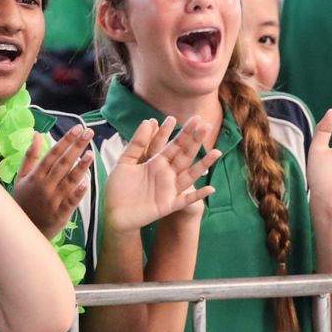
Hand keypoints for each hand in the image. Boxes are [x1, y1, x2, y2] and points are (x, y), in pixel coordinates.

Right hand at [10, 126, 93, 236]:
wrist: (24, 229)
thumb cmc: (23, 200)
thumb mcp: (21, 177)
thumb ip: (30, 156)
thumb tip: (37, 134)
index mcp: (35, 175)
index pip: (52, 154)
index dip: (65, 140)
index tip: (77, 128)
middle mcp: (45, 185)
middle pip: (63, 163)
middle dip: (76, 146)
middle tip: (88, 132)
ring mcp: (53, 200)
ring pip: (69, 180)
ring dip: (81, 167)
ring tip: (91, 153)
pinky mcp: (60, 213)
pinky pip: (71, 202)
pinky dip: (78, 193)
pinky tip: (87, 184)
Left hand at [102, 115, 219, 234]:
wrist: (114, 213)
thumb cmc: (118, 188)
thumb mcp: (125, 162)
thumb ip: (136, 143)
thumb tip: (148, 121)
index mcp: (156, 162)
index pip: (174, 144)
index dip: (184, 132)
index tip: (195, 118)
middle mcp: (166, 174)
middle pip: (184, 155)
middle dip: (195, 141)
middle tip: (207, 125)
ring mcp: (169, 189)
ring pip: (190, 175)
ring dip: (203, 164)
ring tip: (217, 152)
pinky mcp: (168, 205)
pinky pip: (186, 200)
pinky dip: (198, 195)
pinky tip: (210, 188)